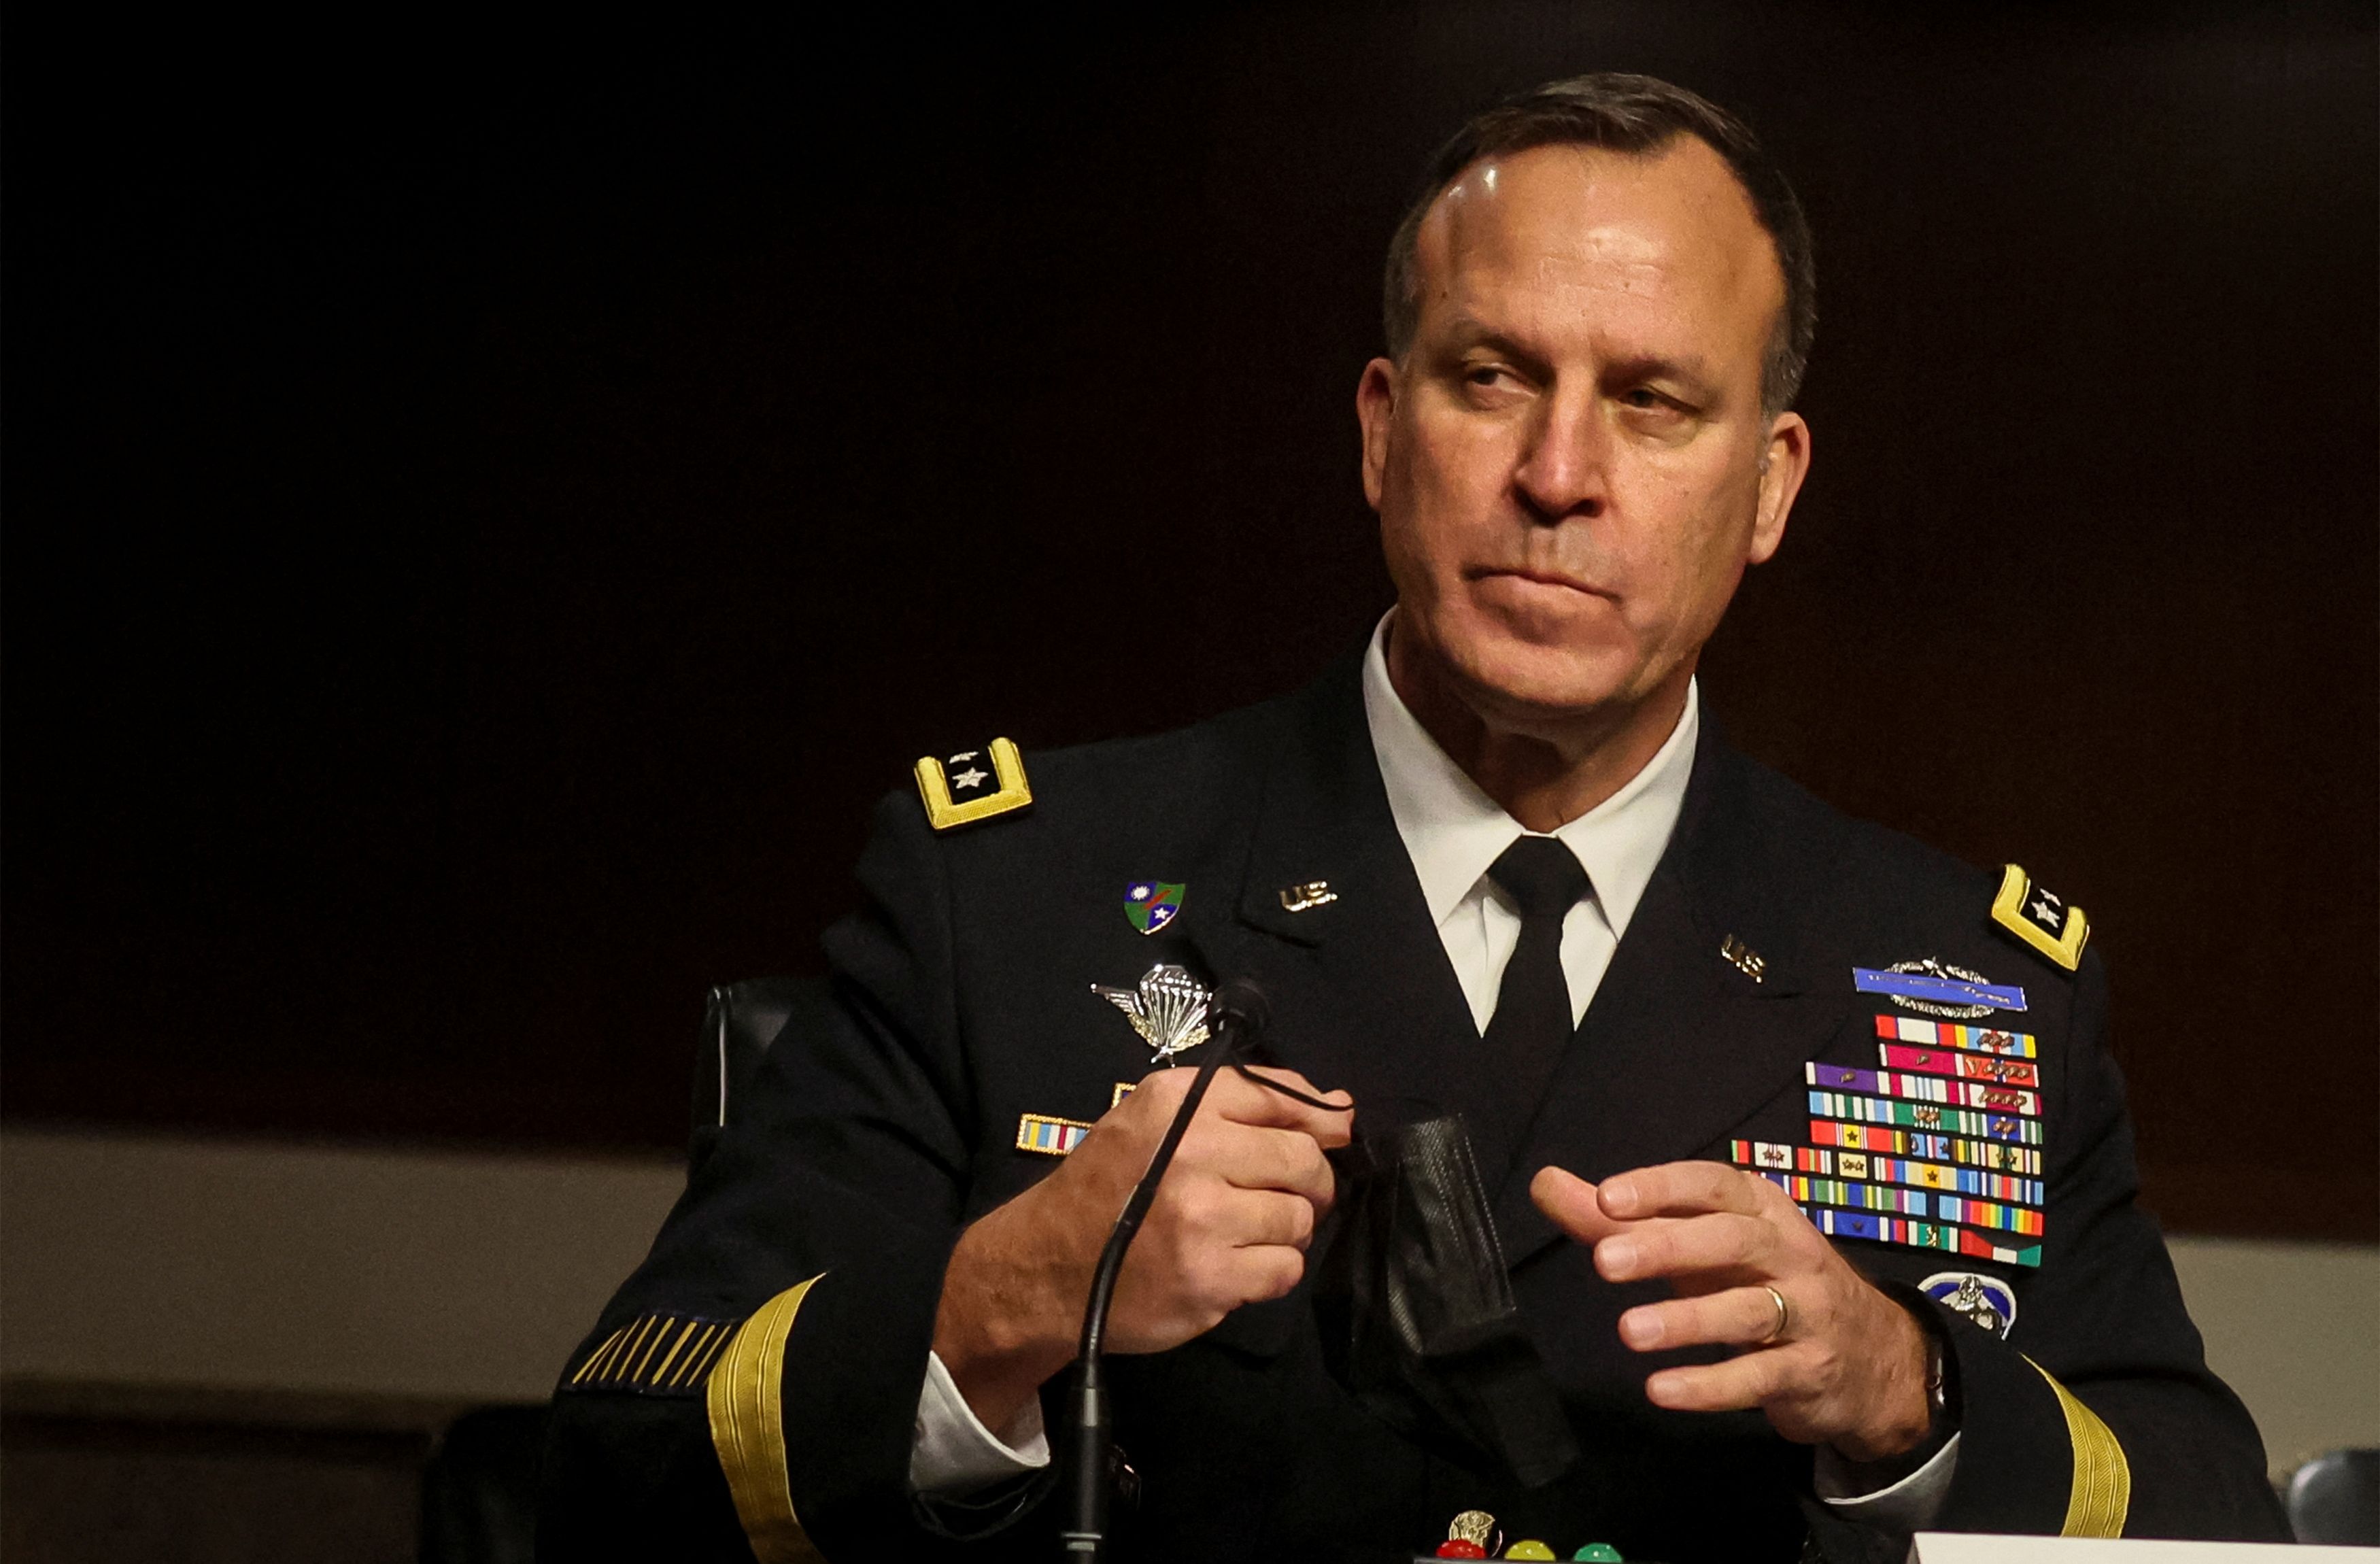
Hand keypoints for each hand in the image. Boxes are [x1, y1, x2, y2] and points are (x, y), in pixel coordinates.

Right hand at [934, 1065, 1352, 1432]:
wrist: (1046, 1266)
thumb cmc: (1108, 1186)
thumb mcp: (1152, 1120)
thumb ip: (1243, 1104)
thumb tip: (1341, 1108)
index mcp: (1175, 1103)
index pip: (1277, 1096)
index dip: (1318, 1118)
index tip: (1333, 1134)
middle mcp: (1191, 1153)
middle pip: (1302, 1158)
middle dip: (1310, 1180)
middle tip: (1288, 1194)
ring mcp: (1201, 1220)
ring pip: (1299, 1219)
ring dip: (1287, 1230)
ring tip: (1248, 1232)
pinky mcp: (1210, 1279)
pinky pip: (1285, 1269)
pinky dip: (1272, 1270)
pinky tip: (1236, 1266)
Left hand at [1530, 1160, 1931, 1462]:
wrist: (1872, 1358)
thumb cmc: (1764, 1284)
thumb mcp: (1700, 1246)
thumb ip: (1622, 1220)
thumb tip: (1546, 1183)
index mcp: (1760, 1209)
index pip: (1712, 1185)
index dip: (1661, 1188)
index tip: (1606, 1197)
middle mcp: (1789, 1252)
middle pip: (1732, 1240)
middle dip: (1668, 1247)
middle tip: (1605, 1261)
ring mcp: (1807, 1313)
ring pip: (1748, 1311)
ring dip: (1687, 1321)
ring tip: (1629, 1330)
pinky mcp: (1811, 1372)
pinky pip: (1760, 1377)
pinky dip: (1711, 1386)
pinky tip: (1662, 1390)